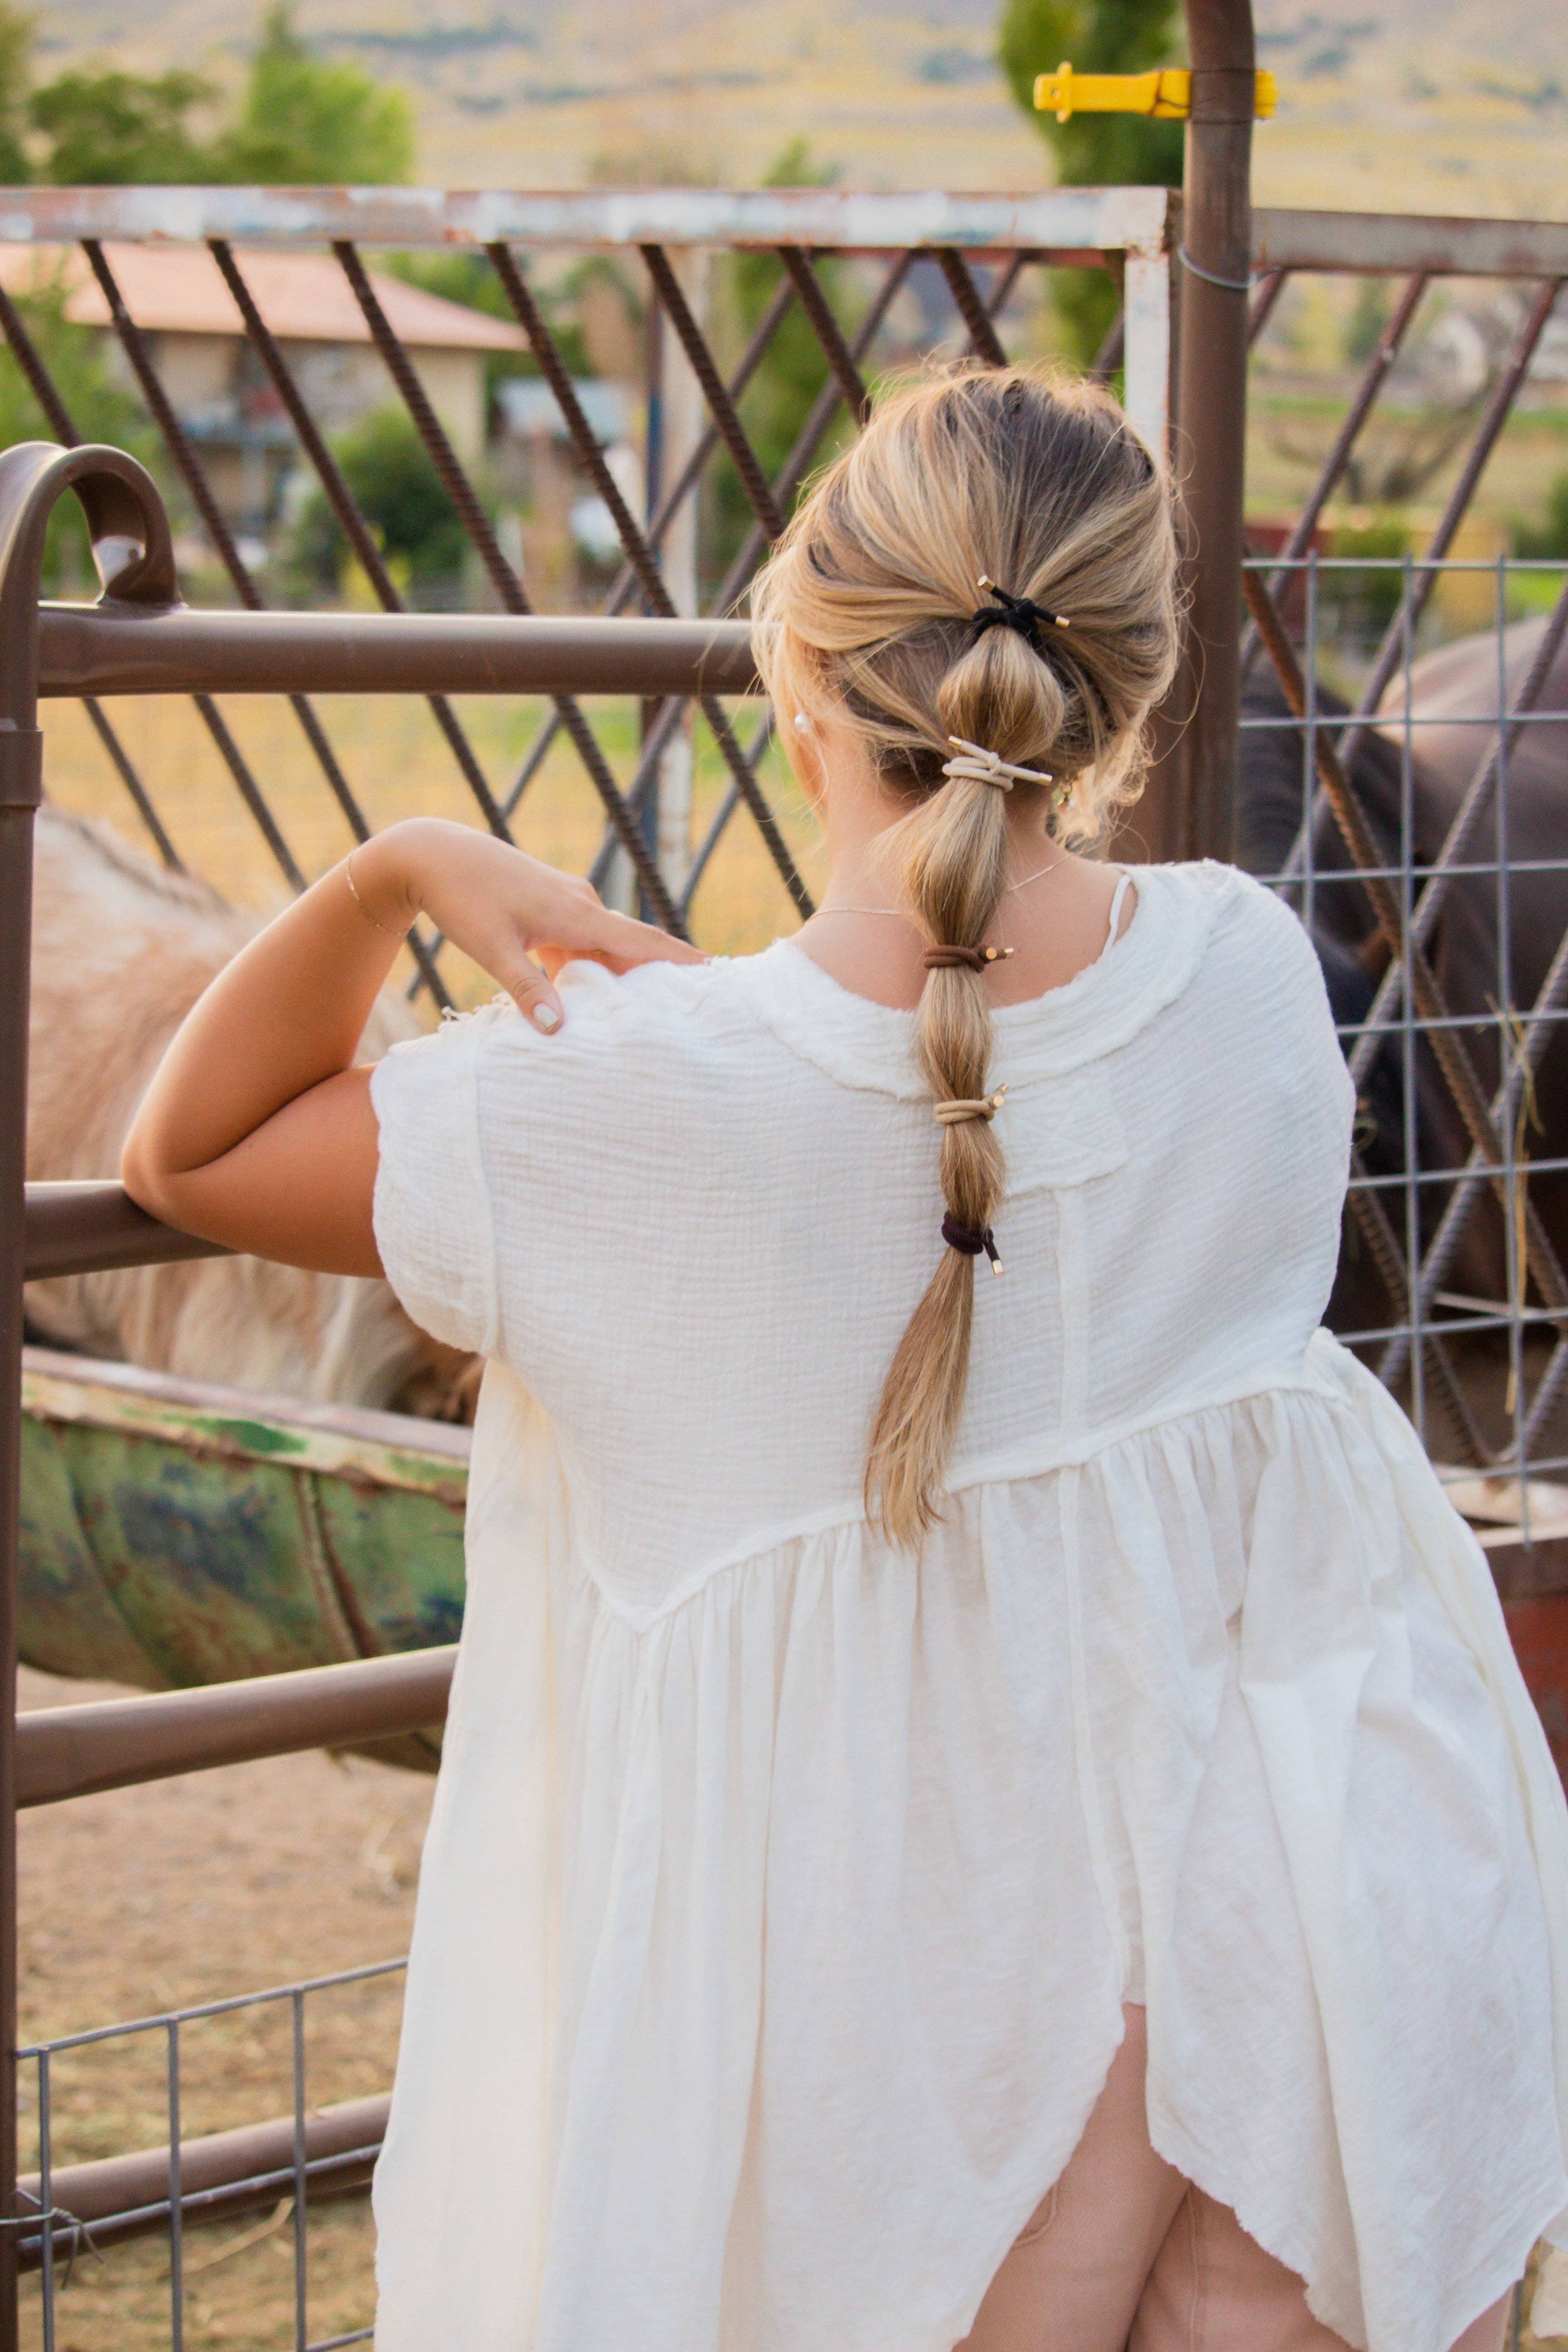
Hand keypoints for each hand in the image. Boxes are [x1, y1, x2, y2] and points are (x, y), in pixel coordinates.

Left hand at [358, 818, 704, 1031]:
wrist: (431, 855)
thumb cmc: (461, 898)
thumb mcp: (492, 948)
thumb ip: (526, 988)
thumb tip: (558, 1029)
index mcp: (577, 913)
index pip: (643, 941)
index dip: (682, 959)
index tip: (719, 975)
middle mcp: (581, 904)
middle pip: (633, 945)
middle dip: (663, 975)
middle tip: (696, 1006)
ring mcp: (566, 904)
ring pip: (605, 946)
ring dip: (621, 976)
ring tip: (646, 1012)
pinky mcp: (549, 907)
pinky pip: (582, 942)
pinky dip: (590, 968)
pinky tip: (586, 997)